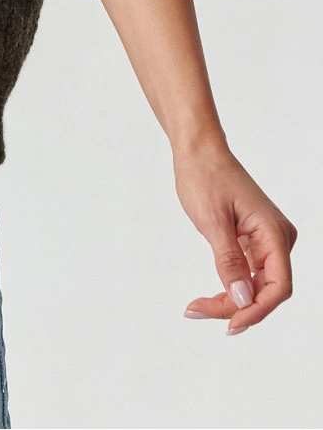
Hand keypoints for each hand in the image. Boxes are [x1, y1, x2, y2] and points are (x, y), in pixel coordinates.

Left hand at [173, 139, 296, 333]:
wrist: (198, 151)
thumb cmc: (205, 176)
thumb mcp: (213, 220)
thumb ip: (229, 261)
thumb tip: (243, 300)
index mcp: (273, 232)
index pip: (278, 286)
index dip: (257, 310)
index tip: (228, 324)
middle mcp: (276, 238)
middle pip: (266, 290)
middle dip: (236, 308)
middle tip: (197, 311)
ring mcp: (266, 240)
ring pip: (256, 286)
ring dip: (231, 301)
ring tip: (197, 307)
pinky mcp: (253, 241)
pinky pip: (248, 274)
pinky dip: (230, 287)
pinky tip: (210, 296)